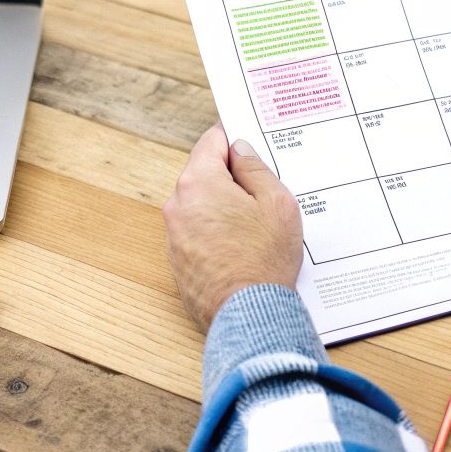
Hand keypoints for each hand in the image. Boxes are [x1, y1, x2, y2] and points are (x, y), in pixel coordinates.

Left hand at [163, 124, 303, 330]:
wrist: (249, 313)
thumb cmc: (264, 258)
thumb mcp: (276, 202)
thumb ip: (255, 168)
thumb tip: (239, 150)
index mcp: (198, 182)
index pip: (212, 142)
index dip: (232, 137)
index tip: (247, 138)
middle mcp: (177, 205)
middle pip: (203, 174)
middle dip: (230, 176)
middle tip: (261, 186)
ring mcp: (174, 235)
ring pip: (200, 204)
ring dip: (223, 206)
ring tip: (255, 221)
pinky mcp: (177, 260)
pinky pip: (197, 232)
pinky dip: (215, 232)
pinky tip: (241, 244)